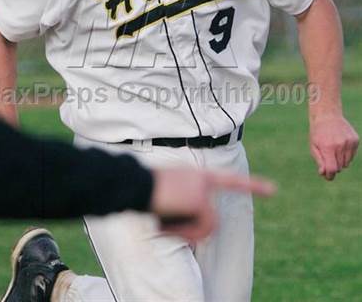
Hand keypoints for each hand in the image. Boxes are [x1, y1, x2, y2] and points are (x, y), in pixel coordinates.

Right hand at [150, 168, 275, 241]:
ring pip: (207, 227)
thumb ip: (184, 206)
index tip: (273, 190)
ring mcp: (204, 189)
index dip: (252, 185)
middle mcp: (204, 180)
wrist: (135, 183)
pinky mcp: (201, 199)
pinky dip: (185, 232)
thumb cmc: (143, 190)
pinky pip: (201, 228)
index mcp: (197, 176)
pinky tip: (168, 222)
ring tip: (166, 223)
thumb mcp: (168, 196)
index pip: (229, 181)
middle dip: (192, 232)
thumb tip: (194, 228)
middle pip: (212, 220)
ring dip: (187, 233)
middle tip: (168, 228)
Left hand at [310, 114, 358, 180]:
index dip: (330, 175)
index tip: (327, 177)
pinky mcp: (355, 140)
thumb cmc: (318, 132)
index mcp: (328, 147)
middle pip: (339, 167)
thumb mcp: (313, 146)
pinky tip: (340, 145)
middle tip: (327, 158)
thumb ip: (319, 161)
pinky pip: (352, 156)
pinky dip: (346, 154)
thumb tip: (324, 173)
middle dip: (333, 166)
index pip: (332, 169)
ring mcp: (349, 142)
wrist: (327, 115)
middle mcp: (340, 145)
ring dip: (340, 161)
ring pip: (346, 163)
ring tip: (333, 150)